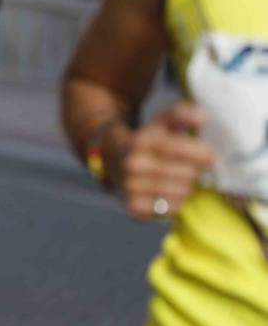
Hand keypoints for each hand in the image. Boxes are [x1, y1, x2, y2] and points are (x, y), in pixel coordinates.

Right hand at [114, 102, 216, 220]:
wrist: (113, 159)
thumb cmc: (147, 143)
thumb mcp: (160, 124)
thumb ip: (180, 115)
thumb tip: (203, 116)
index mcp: (141, 142)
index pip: (178, 148)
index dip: (200, 153)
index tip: (211, 157)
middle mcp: (133, 164)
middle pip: (186, 174)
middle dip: (195, 172)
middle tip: (193, 170)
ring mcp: (131, 187)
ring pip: (181, 193)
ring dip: (188, 188)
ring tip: (183, 182)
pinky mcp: (134, 207)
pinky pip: (170, 210)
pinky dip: (177, 204)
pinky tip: (172, 195)